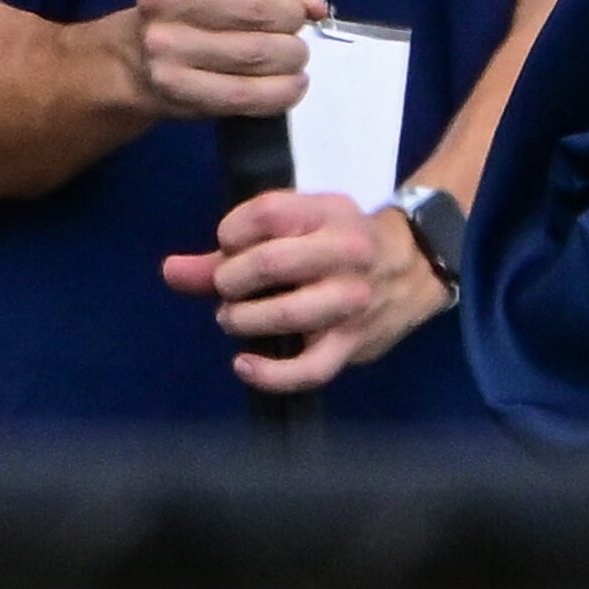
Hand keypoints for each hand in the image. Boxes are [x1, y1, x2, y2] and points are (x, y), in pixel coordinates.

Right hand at [131, 0, 326, 119]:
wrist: (139, 59)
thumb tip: (314, 4)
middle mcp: (158, 0)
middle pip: (255, 10)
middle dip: (292, 17)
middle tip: (294, 22)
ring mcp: (163, 49)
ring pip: (256, 53)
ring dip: (292, 54)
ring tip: (293, 52)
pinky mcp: (178, 90)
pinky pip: (245, 95)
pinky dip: (283, 90)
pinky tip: (293, 83)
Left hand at [163, 191, 451, 394]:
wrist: (417, 268)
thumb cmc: (342, 242)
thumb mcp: (302, 225)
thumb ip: (233, 249)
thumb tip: (170, 271)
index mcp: (330, 214)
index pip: (266, 214)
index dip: (231, 232)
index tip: (229, 244)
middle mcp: (345, 255)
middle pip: (270, 264)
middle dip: (231, 280)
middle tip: (228, 288)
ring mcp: (351, 302)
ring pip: (284, 316)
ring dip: (242, 319)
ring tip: (235, 317)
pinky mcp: (353, 343)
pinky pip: (307, 370)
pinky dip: (268, 374)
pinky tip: (243, 363)